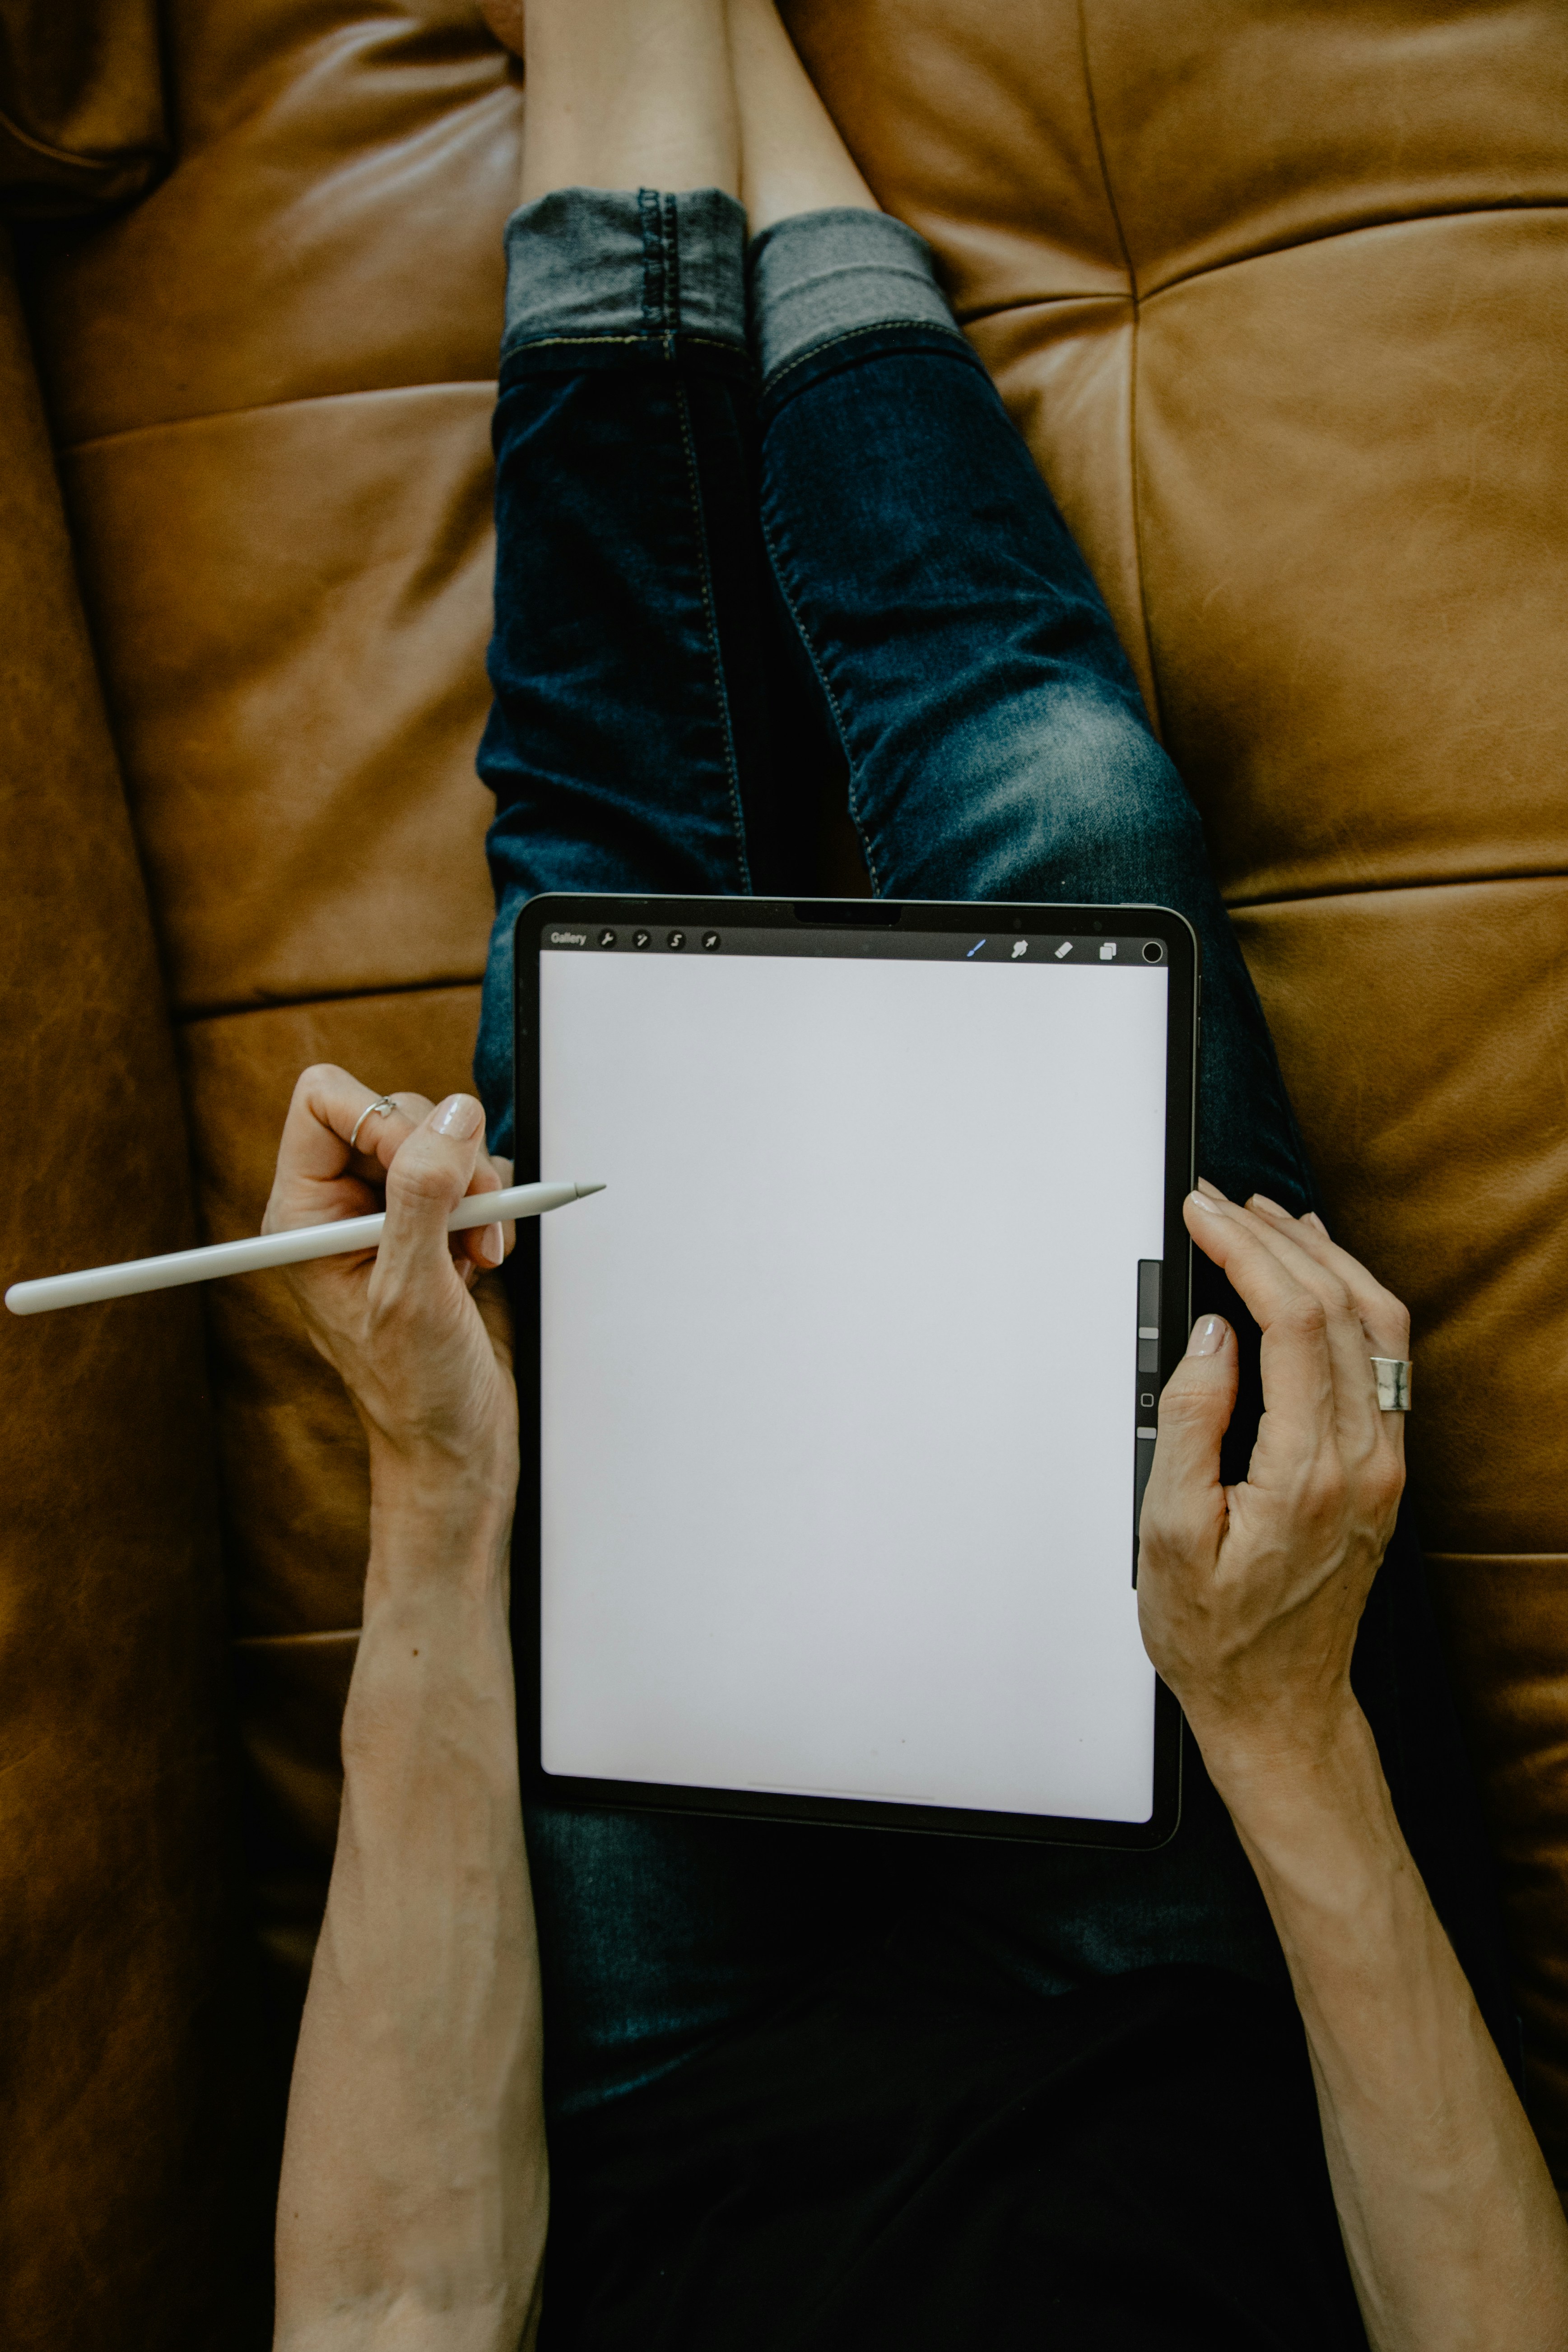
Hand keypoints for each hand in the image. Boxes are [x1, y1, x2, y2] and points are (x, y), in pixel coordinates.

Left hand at [262, 1065, 518, 1493]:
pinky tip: (483, 1258)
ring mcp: (389, 1217)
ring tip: (477, 1251)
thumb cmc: (415, 1391)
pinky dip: (492, 1208)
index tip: (425, 1168)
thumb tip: (452, 1116)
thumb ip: (424, 1195)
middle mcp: (341, 1208)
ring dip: (476, 1190)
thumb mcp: (411, 1291)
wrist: (455, 1444)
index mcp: (304, 1216)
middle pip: (394, 1114)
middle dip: (446, 1161)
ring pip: (440, 1142)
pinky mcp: (434, 1228)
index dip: (384, 1118)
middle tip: (466, 1222)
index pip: (325, 1101)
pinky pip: (470, 1175)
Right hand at [1136, 1182, 1407, 1778]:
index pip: (1295, 1322)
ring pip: (1378, 1324)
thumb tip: (1210, 1335)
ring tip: (1269, 1219)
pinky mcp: (1385, 1467)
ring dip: (1323, 1259)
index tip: (1204, 1215)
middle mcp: (1366, 1461)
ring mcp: (1386, 1463)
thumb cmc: (1215, 1635)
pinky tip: (1315, 1278)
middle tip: (1221, 1204)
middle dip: (1277, 1239)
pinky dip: (1349, 1300)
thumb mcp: (1166, 1533)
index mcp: (1310, 1473)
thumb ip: (1191, 1424)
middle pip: (1342, 1308)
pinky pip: (1385, 1359)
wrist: (1277, 1704)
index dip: (1246, 1252)